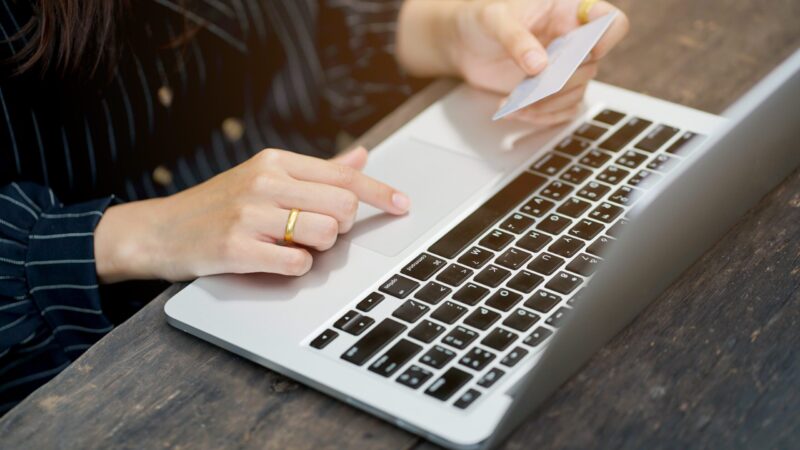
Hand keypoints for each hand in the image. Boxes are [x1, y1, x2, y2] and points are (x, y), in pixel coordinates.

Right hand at [94, 147, 409, 282]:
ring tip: (290, 245)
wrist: (158, 231)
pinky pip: (296, 264)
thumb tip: (361, 154)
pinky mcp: (235, 248)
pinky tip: (274, 261)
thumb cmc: (217, 206)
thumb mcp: (263, 177)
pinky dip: (296, 268)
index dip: (379, 191)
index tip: (403, 205)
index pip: (343, 174)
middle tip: (317, 232)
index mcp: (274, 161)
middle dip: (341, 226)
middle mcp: (264, 181)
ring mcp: (249, 214)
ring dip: (318, 248)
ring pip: (324, 234)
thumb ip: (315, 171)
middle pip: (341, 206)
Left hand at [398, 0, 628, 125]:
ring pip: (577, 92)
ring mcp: (563, 68)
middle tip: (532, 84)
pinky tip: (516, 111)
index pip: (608, 21)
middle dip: (560, 81)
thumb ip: (517, 39)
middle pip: (590, 66)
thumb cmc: (480, 21)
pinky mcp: (550, 92)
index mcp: (567, 12)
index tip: (588, 51)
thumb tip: (539, 66)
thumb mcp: (494, 20)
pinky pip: (562, 111)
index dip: (607, 38)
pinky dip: (541, 116)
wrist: (462, 44)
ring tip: (515, 104)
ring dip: (547, 104)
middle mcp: (571, 41)